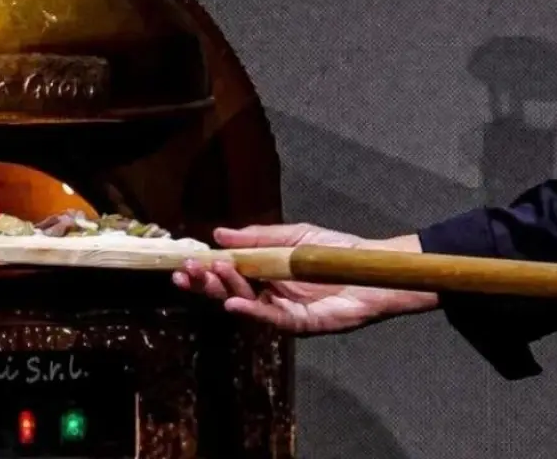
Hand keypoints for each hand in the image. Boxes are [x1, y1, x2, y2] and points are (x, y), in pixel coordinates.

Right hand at [172, 223, 438, 334]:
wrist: (373, 267)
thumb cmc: (337, 251)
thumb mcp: (294, 236)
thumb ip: (257, 237)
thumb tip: (219, 233)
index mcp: (267, 274)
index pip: (229, 273)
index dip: (206, 269)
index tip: (184, 261)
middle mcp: (271, 294)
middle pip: (230, 292)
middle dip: (206, 282)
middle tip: (186, 271)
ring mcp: (284, 310)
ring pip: (246, 305)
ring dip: (225, 291)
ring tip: (212, 272)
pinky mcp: (300, 323)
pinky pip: (271, 319)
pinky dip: (251, 312)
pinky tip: (232, 304)